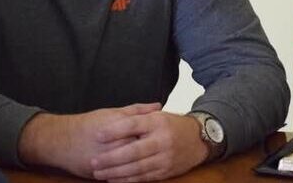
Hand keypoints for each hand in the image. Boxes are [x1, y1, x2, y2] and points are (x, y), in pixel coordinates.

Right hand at [19, 103, 161, 177]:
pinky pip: (119, 177)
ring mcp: (105, 161)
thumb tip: (158, 107)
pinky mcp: (98, 173)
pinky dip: (130, 177)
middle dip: (153, 152)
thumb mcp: (113, 112)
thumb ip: (137, 110)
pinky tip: (140, 174)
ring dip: (144, 166)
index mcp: (119, 128)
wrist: (61, 140)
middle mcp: (112, 145)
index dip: (157, 135)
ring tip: (155, 162)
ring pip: (131, 167)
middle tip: (164, 150)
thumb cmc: (88, 124)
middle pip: (141, 151)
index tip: (168, 134)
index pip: (145, 133)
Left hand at [90, 110, 207, 181]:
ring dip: (116, 172)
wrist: (198, 139)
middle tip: (94, 161)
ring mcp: (166, 157)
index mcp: (158, 122)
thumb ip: (136, 116)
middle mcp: (163, 139)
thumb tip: (112, 122)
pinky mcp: (167, 171)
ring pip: (137, 167)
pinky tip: (114, 179)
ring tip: (98, 173)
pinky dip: (127, 180)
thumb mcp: (157, 116)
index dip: (115, 130)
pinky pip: (144, 177)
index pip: (133, 125)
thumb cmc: (172, 125)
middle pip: (133, 150)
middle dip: (111, 158)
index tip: (98, 135)